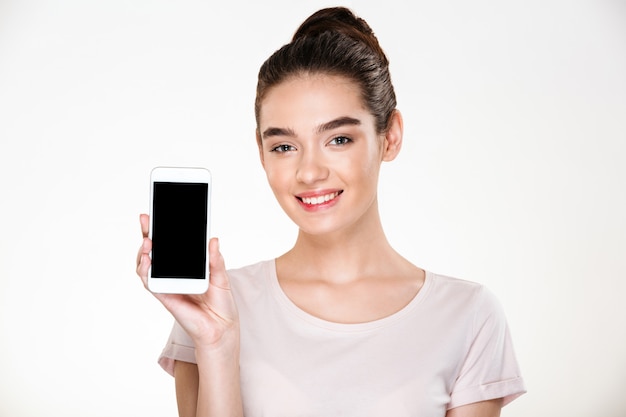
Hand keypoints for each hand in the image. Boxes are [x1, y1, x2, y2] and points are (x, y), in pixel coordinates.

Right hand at [136, 214, 239, 349]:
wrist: (221, 327)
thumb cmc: (221, 303)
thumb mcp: (221, 277)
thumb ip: (215, 260)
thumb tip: (213, 239)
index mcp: (186, 266)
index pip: (170, 245)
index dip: (162, 230)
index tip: (157, 214)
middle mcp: (173, 273)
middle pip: (154, 251)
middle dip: (147, 233)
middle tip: (146, 218)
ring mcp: (167, 284)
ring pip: (146, 265)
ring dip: (143, 251)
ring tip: (148, 240)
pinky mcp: (164, 296)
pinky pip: (149, 282)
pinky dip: (145, 270)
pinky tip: (148, 259)